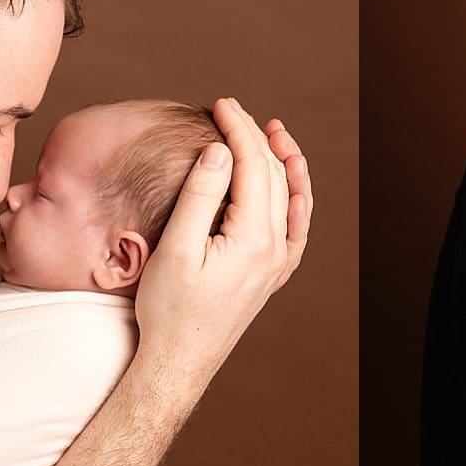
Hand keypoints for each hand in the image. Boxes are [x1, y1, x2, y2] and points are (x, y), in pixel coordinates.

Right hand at [133, 97, 311, 393]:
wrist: (179, 362)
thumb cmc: (169, 310)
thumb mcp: (175, 247)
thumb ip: (199, 196)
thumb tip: (221, 151)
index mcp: (253, 238)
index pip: (253, 166)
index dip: (239, 129)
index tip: (221, 103)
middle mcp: (275, 250)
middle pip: (274, 177)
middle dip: (256, 136)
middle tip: (232, 109)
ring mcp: (277, 265)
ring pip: (290, 199)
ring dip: (283, 162)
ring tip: (274, 132)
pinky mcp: (271, 277)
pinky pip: (295, 231)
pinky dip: (296, 201)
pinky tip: (292, 189)